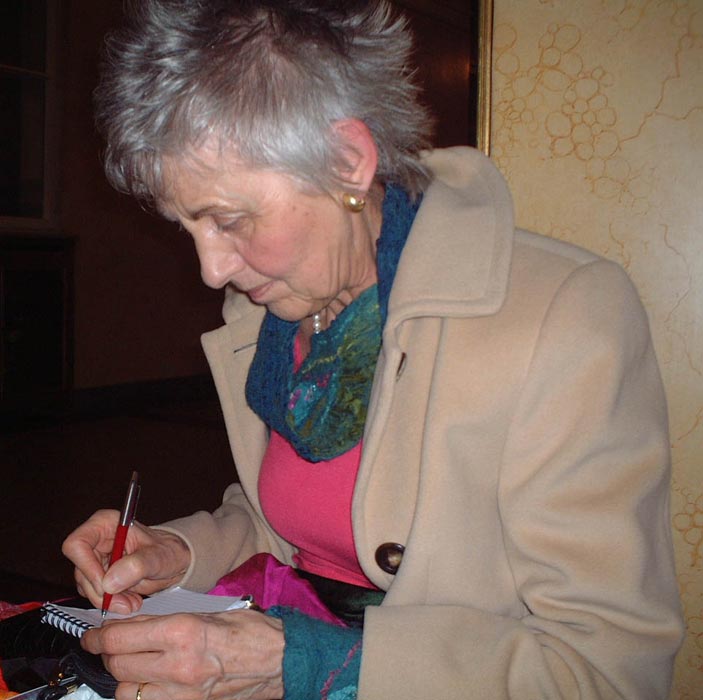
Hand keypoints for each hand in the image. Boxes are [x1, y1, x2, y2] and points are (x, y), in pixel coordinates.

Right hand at [62, 509, 190, 612]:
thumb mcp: (158, 557)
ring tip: (132, 602)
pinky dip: (111, 602)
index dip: (87, 567)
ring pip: (86, 586)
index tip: (105, 585)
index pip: (77, 544)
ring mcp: (96, 559)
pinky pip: (95, 594)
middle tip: (124, 602)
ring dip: (108, 600)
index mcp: (106, 524)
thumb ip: (136, 566)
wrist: (173, 562)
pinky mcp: (99, 575)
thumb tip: (110, 581)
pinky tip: (128, 600)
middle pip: (80, 570)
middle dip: (101, 591)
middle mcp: (97, 540)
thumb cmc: (168, 550)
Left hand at [81, 610, 283, 699]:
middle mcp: (177, 666)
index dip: (99, 635)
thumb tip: (134, 625)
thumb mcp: (207, 613)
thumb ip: (168, 621)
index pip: (121, 637)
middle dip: (108, 654)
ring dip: (123, 678)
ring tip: (131, 665)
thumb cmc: (251, 631)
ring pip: (127, 692)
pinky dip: (143, 694)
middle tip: (110, 645)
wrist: (281, 661)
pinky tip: (149, 683)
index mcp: (182, 632)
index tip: (92, 634)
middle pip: (118, 665)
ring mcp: (182, 694)